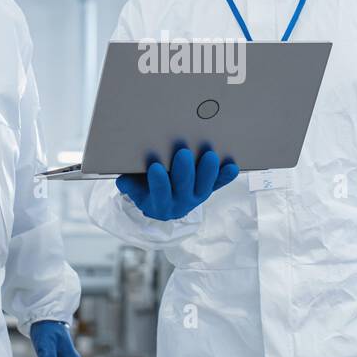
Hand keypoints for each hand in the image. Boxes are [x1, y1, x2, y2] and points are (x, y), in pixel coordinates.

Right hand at [116, 147, 238, 220]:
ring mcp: (195, 197)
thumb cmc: (145, 188)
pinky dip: (225, 176)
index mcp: (158, 204)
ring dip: (207, 172)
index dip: (158, 182)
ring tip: (209, 155)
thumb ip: (129, 183)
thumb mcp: (134, 188)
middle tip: (183, 152)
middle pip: (183, 189)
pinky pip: (218, 185)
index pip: (159, 194)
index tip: (155, 167)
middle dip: (184, 171)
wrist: (161, 203)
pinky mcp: (208, 190)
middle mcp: (179, 204)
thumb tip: (124, 176)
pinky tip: (232, 166)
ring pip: (203, 187)